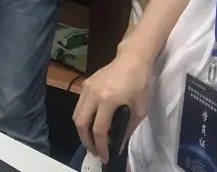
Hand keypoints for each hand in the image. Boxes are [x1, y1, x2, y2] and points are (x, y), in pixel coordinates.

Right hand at [72, 47, 152, 161]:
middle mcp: (93, 94)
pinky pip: (79, 105)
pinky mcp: (86, 84)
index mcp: (108, 100)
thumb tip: (119, 144)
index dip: (101, 146)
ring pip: (76, 115)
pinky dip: (83, 118)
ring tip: (93, 140)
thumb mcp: (140, 109)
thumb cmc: (140, 82)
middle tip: (95, 151)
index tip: (105, 157)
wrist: (132, 58)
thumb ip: (128, 128)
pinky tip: (93, 122)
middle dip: (86, 141)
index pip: (99, 130)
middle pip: (81, 124)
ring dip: (82, 131)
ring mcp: (87, 88)